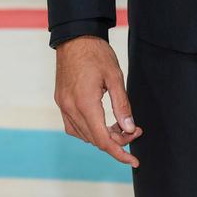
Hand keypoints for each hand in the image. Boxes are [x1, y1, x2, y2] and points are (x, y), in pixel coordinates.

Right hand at [54, 36, 142, 168]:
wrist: (75, 37)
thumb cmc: (96, 53)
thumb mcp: (115, 76)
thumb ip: (122, 104)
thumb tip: (130, 128)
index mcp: (85, 103)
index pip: (103, 140)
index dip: (120, 153)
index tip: (134, 160)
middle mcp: (71, 108)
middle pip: (94, 139)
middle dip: (116, 140)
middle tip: (134, 131)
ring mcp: (63, 105)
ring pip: (83, 135)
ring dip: (102, 136)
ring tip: (120, 126)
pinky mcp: (61, 101)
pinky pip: (73, 126)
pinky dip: (88, 130)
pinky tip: (101, 123)